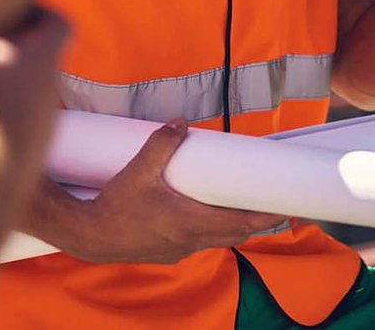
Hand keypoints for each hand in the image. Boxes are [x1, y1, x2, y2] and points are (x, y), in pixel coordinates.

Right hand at [0, 0, 68, 211]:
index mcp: (43, 61)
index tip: (16, 6)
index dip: (41, 9)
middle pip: (37, 61)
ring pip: (21, 98)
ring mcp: (39, 134)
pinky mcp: (20, 164)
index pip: (60, 22)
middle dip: (7, 48)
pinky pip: (6, 132)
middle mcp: (49, 97)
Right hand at [66, 120, 286, 264]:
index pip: (240, 223)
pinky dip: (215, 232)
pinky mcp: (170, 252)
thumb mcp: (137, 170)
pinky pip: (202, 243)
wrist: (89, 236)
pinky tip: (209, 218)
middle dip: (257, 221)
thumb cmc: (115, 206)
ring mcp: (181, 249)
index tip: (285, 207)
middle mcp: (191, 240)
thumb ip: (161, 144)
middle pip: (236, 234)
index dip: (265, 216)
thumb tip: (181, 122)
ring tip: (248, 210)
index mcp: (190, 221)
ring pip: (220, 240)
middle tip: (274, 206)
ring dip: (236, 227)